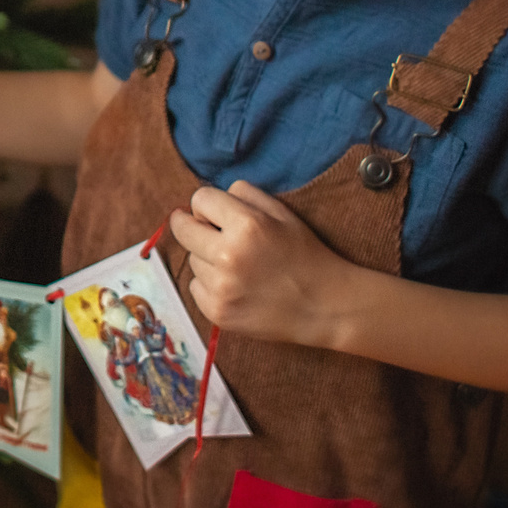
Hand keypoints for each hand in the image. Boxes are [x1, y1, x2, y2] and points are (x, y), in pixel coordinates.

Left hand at [168, 181, 359, 348]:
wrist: (324, 307)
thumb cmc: (304, 255)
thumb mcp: (283, 213)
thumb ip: (245, 195)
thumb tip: (205, 199)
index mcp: (247, 226)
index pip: (199, 199)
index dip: (208, 205)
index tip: (214, 214)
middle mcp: (228, 257)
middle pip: (182, 229)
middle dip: (194, 227)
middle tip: (213, 235)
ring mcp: (221, 288)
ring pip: (192, 259)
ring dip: (207, 258)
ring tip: (239, 267)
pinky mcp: (217, 312)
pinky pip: (195, 286)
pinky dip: (209, 285)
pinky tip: (236, 286)